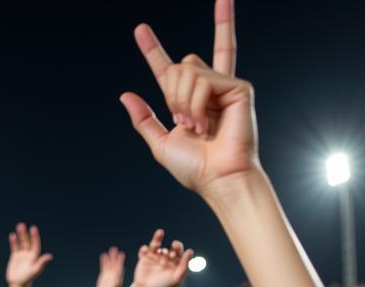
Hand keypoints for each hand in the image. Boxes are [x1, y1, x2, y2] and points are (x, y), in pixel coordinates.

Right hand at [5, 223, 52, 286]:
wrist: (18, 284)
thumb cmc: (28, 278)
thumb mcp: (35, 270)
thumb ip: (41, 262)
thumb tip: (50, 256)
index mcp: (34, 257)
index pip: (35, 244)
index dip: (35, 237)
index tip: (33, 228)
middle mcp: (29, 255)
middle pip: (28, 241)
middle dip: (26, 233)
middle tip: (22, 225)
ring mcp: (22, 255)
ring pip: (21, 242)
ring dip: (20, 235)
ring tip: (19, 226)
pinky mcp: (15, 257)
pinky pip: (15, 247)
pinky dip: (13, 241)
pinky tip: (12, 235)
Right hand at [96, 246, 125, 286]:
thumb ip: (116, 283)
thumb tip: (117, 278)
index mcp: (119, 276)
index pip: (120, 266)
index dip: (120, 260)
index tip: (121, 254)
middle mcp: (115, 274)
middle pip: (115, 263)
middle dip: (115, 256)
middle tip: (115, 249)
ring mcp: (109, 273)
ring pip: (110, 263)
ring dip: (110, 257)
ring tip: (110, 250)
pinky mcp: (104, 274)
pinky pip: (104, 266)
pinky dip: (104, 261)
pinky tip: (103, 255)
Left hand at [121, 0, 258, 195]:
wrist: (220, 180)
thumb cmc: (197, 170)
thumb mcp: (161, 145)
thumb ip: (144, 120)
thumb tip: (125, 95)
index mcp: (189, 103)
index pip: (168, 71)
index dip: (152, 50)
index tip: (140, 29)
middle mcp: (208, 92)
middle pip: (178, 66)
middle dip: (172, 95)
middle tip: (183, 123)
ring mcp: (225, 88)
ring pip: (188, 69)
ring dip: (183, 102)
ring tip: (197, 127)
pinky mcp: (239, 88)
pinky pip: (203, 80)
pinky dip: (197, 104)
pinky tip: (206, 124)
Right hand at [132, 229, 192, 286]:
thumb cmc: (164, 285)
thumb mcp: (177, 277)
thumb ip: (185, 265)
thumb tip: (190, 250)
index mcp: (174, 262)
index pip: (178, 251)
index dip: (178, 247)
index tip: (175, 246)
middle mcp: (165, 258)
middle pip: (167, 248)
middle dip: (167, 249)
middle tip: (167, 254)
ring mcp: (154, 257)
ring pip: (155, 245)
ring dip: (157, 239)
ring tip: (160, 233)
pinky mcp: (144, 257)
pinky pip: (144, 250)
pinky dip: (144, 249)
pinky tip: (145, 251)